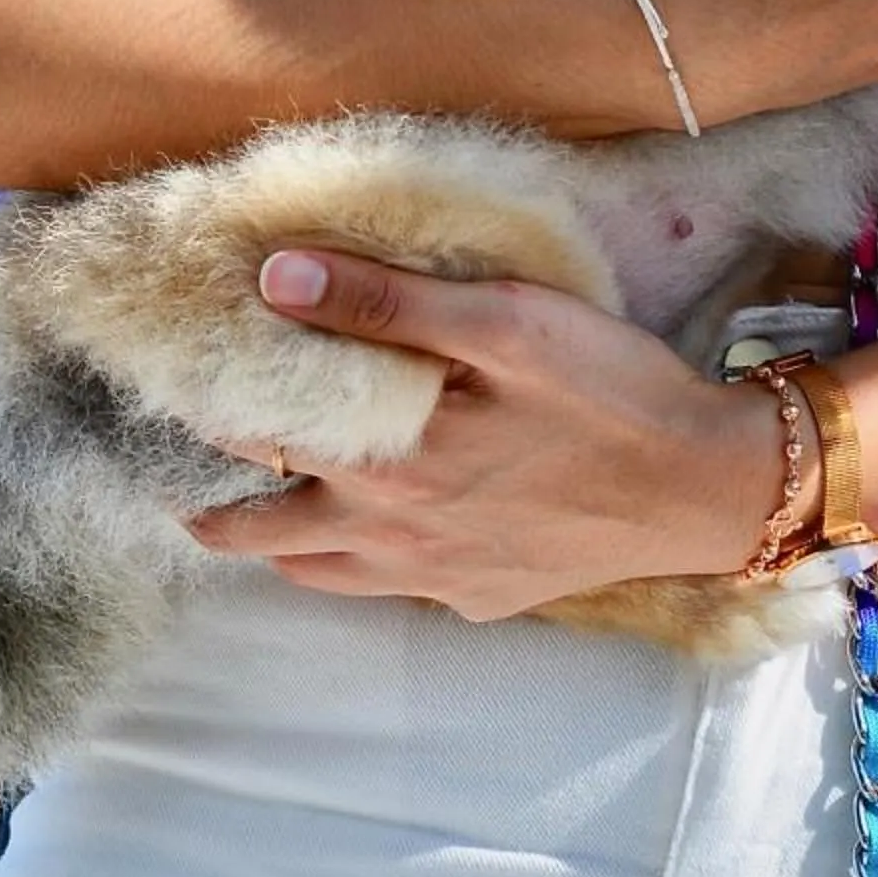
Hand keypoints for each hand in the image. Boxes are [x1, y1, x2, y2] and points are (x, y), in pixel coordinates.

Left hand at [187, 246, 810, 609]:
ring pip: (316, 572)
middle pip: (263, 528)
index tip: (174, 384)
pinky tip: (371, 535)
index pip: (256, 439)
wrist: (703, 486)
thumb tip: (273, 280)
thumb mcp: (506, 322)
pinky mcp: (482, 597)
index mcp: (387, 463)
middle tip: (182, 473)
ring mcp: (436, 578)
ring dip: (274, 543)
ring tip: (246, 512)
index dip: (208, 410)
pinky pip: (391, 590)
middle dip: (213, 502)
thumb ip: (387, 304)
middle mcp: (393, 535)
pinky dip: (355, 567)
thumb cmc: (608, 390)